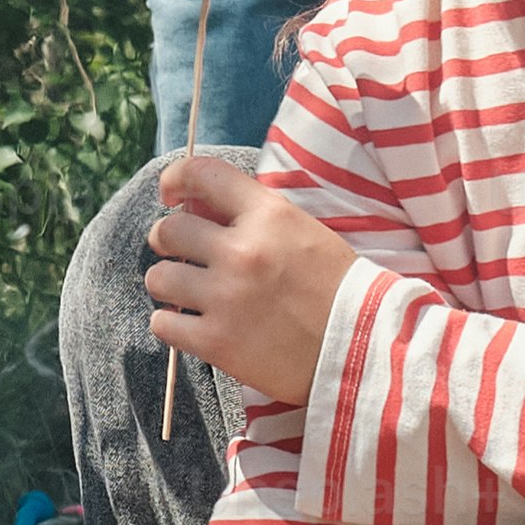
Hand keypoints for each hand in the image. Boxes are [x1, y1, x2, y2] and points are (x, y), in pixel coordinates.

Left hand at [141, 147, 355, 408]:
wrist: (365, 350)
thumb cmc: (338, 289)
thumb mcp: (303, 232)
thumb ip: (254, 216)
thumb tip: (196, 205)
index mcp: (268, 215)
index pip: (203, 174)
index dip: (176, 178)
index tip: (170, 194)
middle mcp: (241, 251)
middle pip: (169, 230)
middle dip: (168, 240)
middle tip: (182, 253)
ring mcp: (225, 298)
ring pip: (159, 278)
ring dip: (170, 284)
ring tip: (189, 294)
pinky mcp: (217, 343)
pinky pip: (163, 325)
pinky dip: (171, 325)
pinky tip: (191, 326)